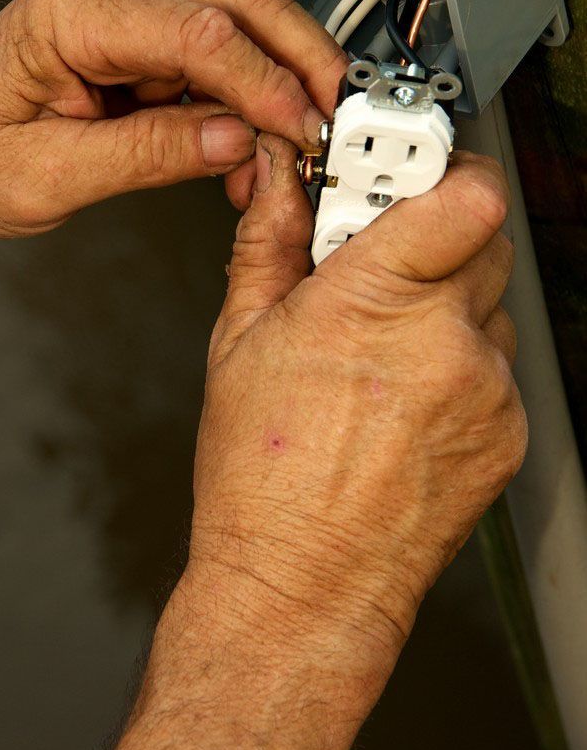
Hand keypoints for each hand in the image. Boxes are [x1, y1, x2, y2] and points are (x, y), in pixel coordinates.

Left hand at [0, 0, 343, 237]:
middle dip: (302, 58)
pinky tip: (252, 144)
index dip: (268, 85)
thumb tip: (235, 141)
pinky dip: (246, 94)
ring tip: (294, 148)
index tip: (306, 132)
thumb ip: (147, 155)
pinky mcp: (135, 31)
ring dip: (279, 78)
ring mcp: (124, 1)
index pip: (202, 31)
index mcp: (74, 10)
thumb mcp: (46, 177)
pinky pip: (212, 51)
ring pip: (238, 19)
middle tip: (340, 119)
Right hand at [97, 136, 523, 749]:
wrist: (301, 585)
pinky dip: (458, 354)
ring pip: (490, 294)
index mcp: (371, 303)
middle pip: (481, 230)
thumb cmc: (261, 477)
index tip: (402, 164)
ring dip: (445, 291)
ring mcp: (486, 390)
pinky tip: (402, 388)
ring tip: (381, 332)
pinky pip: (497, 358)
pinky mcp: (506, 430)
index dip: (437, 167)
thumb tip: (277, 177)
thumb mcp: (242, 338)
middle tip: (376, 247)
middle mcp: (444, 342)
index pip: (461, 192)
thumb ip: (271, 238)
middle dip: (430, 225)